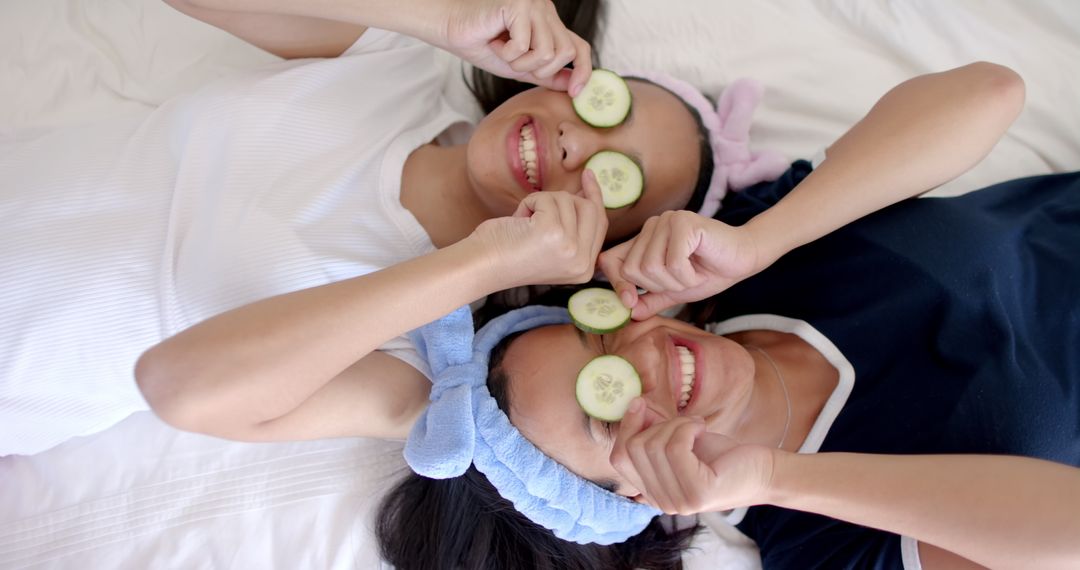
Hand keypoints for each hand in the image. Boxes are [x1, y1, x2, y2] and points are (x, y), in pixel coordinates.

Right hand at [438, 0, 591, 93]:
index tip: (574, 93)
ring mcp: (534, 5)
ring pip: (546, 52)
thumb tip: (572, 86)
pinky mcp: (520, 6)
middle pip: (565, 53)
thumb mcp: (520, 67)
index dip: (584, 70)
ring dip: (520, 63)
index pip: (580, 47)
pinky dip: (507, 53)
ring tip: (503, 51)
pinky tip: (494, 41)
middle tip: (516, 63)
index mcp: (549, 23)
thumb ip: (546, 74)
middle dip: (540, 70)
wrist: (451, 28)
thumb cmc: (482, 44)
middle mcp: (545, 10)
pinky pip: (525, 45)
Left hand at [470, 171, 606, 287]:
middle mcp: (581, 262)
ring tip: (522, 223)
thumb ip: (573, 226)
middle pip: (590, 209)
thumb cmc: (508, 252)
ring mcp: (569, 248)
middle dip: (563, 200)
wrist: (480, 266)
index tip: (588, 175)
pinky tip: (517, 219)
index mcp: (584, 269)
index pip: (600, 225)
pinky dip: (530, 201)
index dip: (595, 198)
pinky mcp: (552, 232)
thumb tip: (587, 193)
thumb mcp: (551, 244)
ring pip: (567, 200)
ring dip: (540, 202)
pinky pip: (548, 198)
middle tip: (538, 205)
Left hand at [597, 211, 762, 319]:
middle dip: (659, 286)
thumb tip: (629, 313)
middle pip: (632, 270)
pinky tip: (699, 268)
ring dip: (675, 282)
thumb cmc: (709, 271)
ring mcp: (667, 221)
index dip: (617, 284)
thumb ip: (650, 300)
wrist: (744, 258)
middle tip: (682, 281)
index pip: (610, 260)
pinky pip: (673, 263)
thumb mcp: (674, 291)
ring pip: (651, 267)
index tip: (631, 301)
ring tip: (692, 274)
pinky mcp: (684, 223)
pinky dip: (687, 276)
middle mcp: (651, 226)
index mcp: (644, 239)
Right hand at [608, 398, 776, 514]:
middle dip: (657, 424)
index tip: (640, 403)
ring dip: (676, 424)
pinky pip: (675, 447)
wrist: (762, 470)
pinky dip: (687, 427)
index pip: (618, 459)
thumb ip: (653, 428)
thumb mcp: (679, 438)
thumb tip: (634, 405)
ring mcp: (678, 502)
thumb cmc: (722, 455)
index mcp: (653, 493)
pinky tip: (702, 428)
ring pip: (654, 445)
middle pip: (633, 449)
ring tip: (696, 426)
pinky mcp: (697, 493)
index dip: (625, 428)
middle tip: (685, 421)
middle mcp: (662, 503)